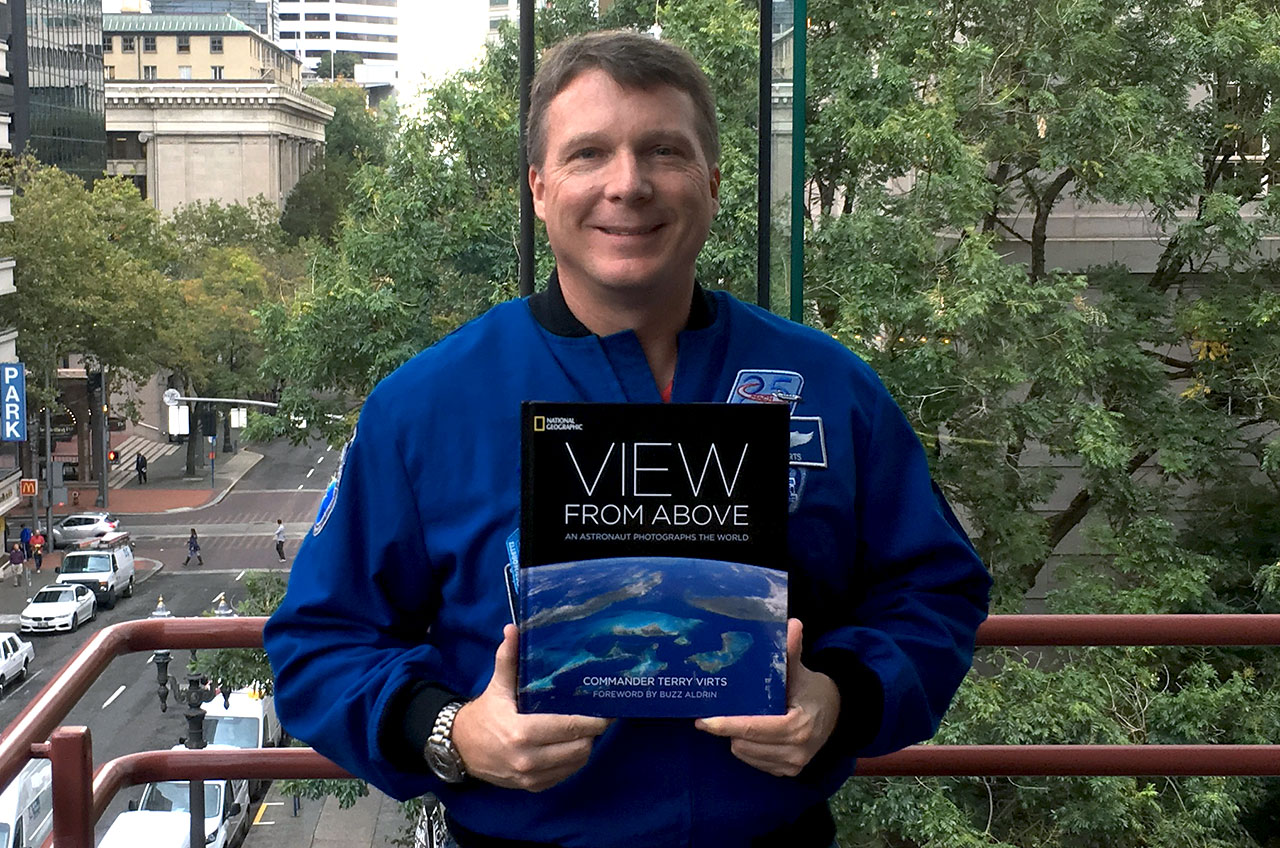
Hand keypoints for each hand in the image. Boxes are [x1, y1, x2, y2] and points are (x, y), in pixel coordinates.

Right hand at [452, 624, 611, 791]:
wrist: (461, 749)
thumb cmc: (485, 714)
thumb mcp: (497, 686)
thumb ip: (508, 658)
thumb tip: (513, 629)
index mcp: (523, 732)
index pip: (570, 727)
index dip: (594, 720)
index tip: (609, 710)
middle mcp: (529, 759)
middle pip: (580, 747)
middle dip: (592, 732)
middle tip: (597, 717)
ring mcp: (531, 777)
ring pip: (576, 763)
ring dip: (584, 746)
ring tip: (585, 729)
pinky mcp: (533, 787)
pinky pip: (565, 775)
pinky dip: (572, 760)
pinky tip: (570, 745)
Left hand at [694, 618, 840, 776]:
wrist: (836, 714)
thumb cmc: (812, 690)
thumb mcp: (801, 671)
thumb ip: (792, 652)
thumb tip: (793, 624)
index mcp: (798, 726)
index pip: (755, 728)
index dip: (727, 724)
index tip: (703, 720)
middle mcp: (796, 751)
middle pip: (745, 743)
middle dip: (728, 729)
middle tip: (712, 714)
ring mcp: (792, 765)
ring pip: (745, 754)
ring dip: (736, 738)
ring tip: (734, 720)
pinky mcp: (787, 772)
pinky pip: (754, 762)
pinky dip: (747, 747)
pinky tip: (748, 733)